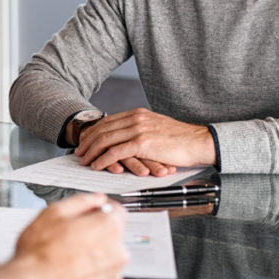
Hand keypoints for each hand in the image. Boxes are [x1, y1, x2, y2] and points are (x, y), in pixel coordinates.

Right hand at [9, 194, 127, 278]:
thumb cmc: (39, 254)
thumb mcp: (53, 213)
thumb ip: (80, 201)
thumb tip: (94, 199)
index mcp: (108, 228)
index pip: (117, 211)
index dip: (101, 209)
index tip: (92, 211)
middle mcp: (117, 252)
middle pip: (112, 235)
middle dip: (95, 233)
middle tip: (71, 235)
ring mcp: (111, 276)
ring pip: (106, 257)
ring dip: (93, 254)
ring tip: (67, 256)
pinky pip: (100, 277)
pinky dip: (89, 274)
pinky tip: (69, 271)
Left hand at [74, 108, 214, 175]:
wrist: (199, 141)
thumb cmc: (181, 139)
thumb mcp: (156, 128)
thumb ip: (141, 129)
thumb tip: (127, 138)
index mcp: (138, 113)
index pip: (108, 121)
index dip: (93, 131)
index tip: (85, 140)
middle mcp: (135, 118)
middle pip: (102, 129)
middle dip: (87, 141)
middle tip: (79, 152)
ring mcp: (138, 129)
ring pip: (105, 139)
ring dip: (91, 151)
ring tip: (84, 160)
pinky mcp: (142, 143)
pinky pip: (115, 152)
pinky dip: (103, 159)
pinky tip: (97, 165)